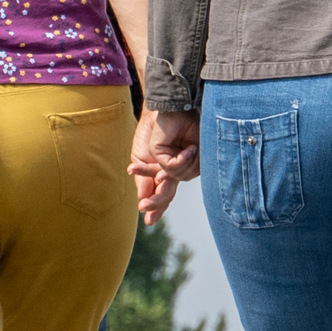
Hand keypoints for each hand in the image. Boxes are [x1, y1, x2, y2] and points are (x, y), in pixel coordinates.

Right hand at [133, 110, 199, 226]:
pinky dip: (174, 162)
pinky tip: (164, 162)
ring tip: (135, 168)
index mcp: (163, 174)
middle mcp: (177, 171)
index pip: (161, 194)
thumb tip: (142, 197)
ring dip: (155, 173)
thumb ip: (144, 177)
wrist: (162, 109)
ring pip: (174, 179)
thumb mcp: (141, 156)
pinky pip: (182, 165)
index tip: (148, 221)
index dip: (156, 208)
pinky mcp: (197, 154)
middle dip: (156, 201)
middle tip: (144, 207)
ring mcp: (187, 164)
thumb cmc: (151, 131)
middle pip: (168, 193)